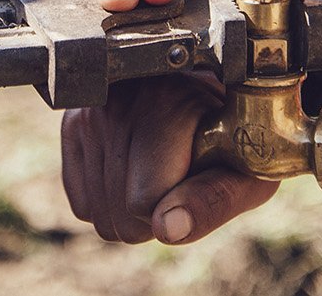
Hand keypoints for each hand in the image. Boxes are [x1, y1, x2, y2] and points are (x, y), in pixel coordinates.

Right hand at [61, 75, 276, 243]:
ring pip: (97, 213)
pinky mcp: (73, 123)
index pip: (143, 201)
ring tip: (161, 168)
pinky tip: (136, 172)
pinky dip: (110, 201)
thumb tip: (167, 229)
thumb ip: (215, 200)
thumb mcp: (248, 169)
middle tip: (183, 176)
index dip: (178, 207)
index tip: (200, 176)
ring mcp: (90, 112)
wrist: (216, 92)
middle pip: (117, 215)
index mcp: (165, 102)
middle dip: (154, 213)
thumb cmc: (240, 136)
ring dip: (131, 209)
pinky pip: (82, 203)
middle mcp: (118, 100)